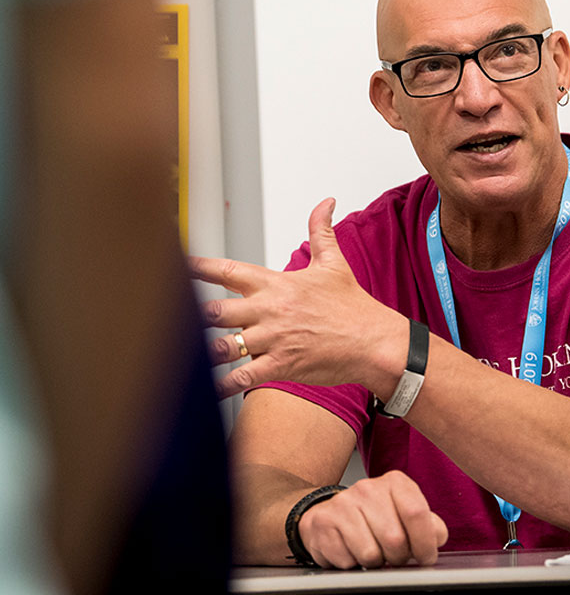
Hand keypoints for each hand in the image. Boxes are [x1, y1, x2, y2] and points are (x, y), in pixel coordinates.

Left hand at [191, 198, 403, 398]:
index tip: (176, 265)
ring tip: (181, 356)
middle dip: (192, 316)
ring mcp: (273, 339)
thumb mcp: (334, 263)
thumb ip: (321, 231)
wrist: (374, 341)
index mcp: (276, 284)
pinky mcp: (281, 366)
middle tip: (170, 319)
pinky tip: (206, 391)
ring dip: (202, 351)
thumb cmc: (353, 307)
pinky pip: (242, 377)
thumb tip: (326, 202)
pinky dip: (221, 385)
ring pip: (223, 346)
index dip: (197, 268)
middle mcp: (270, 309)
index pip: (227, 271)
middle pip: (214, 311)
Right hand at [300, 471, 448, 567]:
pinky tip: (351, 550)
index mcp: (395, 482)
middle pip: (395, 539)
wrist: (329, 515)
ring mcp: (344, 504)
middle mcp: (368, 488)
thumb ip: (427, 524)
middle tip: (394, 555)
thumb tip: (437, 536)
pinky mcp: (324, 523)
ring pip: (371, 554)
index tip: (426, 557)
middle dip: (399, 558)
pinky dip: (353, 565)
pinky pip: (347, 561)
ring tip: (372, 550)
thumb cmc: (374, 517)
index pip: (416, 512)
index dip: (425, 543)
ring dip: (375, 563)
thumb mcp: (404, 513)